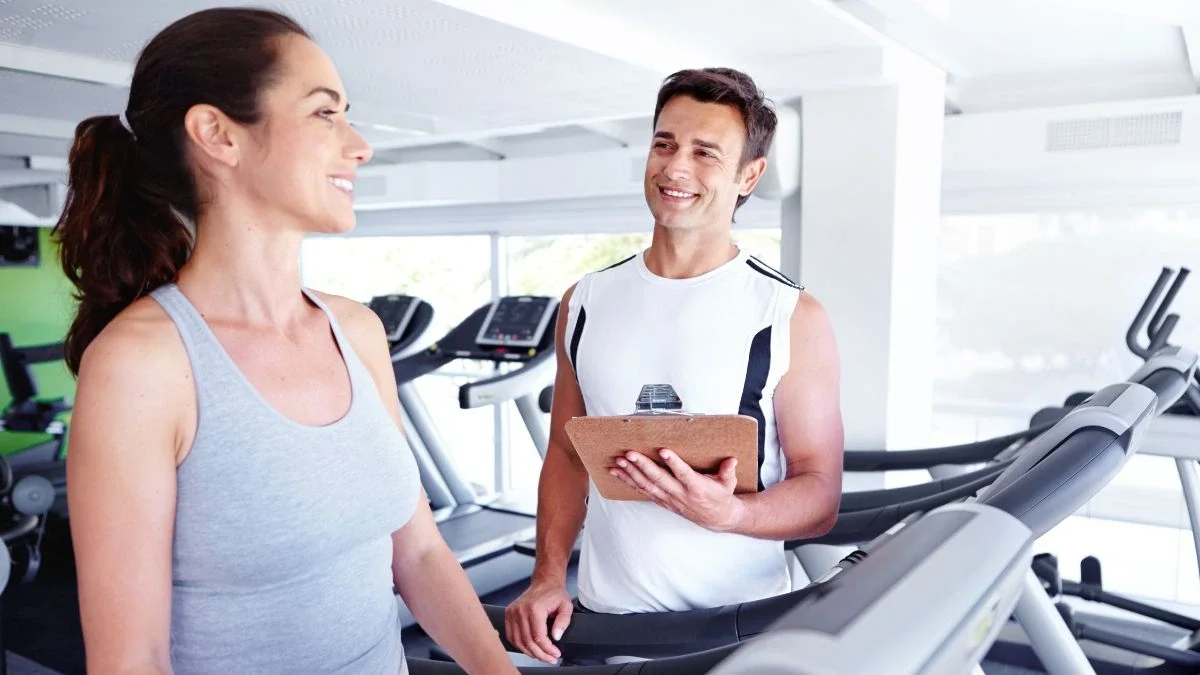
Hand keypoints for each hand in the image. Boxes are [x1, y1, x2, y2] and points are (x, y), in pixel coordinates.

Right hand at [503, 579, 573, 663]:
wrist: (544, 583)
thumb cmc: (554, 593)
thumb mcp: (566, 606)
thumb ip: (563, 622)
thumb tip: (556, 636)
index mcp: (534, 608)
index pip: (539, 637)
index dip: (547, 649)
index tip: (555, 653)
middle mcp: (521, 610)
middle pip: (528, 641)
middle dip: (540, 654)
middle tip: (550, 658)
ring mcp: (512, 612)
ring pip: (518, 641)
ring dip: (530, 652)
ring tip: (541, 656)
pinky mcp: (509, 614)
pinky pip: (511, 636)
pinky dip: (519, 645)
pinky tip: (529, 648)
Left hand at [610, 449, 746, 531]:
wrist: (716, 518)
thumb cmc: (720, 497)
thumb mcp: (729, 484)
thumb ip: (728, 471)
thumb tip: (731, 460)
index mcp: (696, 487)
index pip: (683, 474)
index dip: (674, 463)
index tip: (664, 451)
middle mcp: (680, 493)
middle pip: (658, 479)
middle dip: (643, 466)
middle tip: (630, 454)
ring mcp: (669, 498)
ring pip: (646, 485)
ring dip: (631, 473)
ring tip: (619, 461)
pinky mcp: (662, 500)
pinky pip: (642, 490)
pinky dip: (628, 481)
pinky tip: (618, 472)